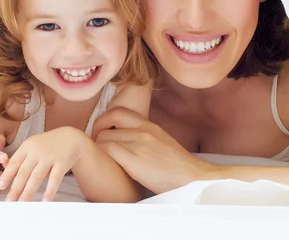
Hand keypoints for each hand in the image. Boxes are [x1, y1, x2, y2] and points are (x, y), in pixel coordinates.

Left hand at [0, 127, 86, 201]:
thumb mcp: (32, 145)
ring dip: (29, 191)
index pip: (15, 162)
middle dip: (16, 188)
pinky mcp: (62, 163)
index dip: (7, 175)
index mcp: (27, 146)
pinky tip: (45, 201)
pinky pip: (55, 179)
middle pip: (24, 172)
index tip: (0, 186)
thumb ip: (20, 157)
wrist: (71, 137)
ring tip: (23, 203)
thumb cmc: (48, 144)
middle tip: (9, 201)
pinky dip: (50, 190)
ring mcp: (50, 157)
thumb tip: (5, 169)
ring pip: (37, 177)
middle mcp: (37, 151)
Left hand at [92, 106, 214, 193]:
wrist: (193, 178)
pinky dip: (100, 154)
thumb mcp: (162, 142)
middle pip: (108, 120)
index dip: (104, 119)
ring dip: (97, 146)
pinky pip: (107, 149)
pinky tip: (104, 163)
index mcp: (150, 125)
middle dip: (96, 130)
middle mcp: (143, 130)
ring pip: (104, 136)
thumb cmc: (178, 167)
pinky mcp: (135, 160)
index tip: (101, 131)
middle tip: (95, 143)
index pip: (119, 111)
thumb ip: (146, 137)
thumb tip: (129, 141)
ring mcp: (139, 144)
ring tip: (99, 156)